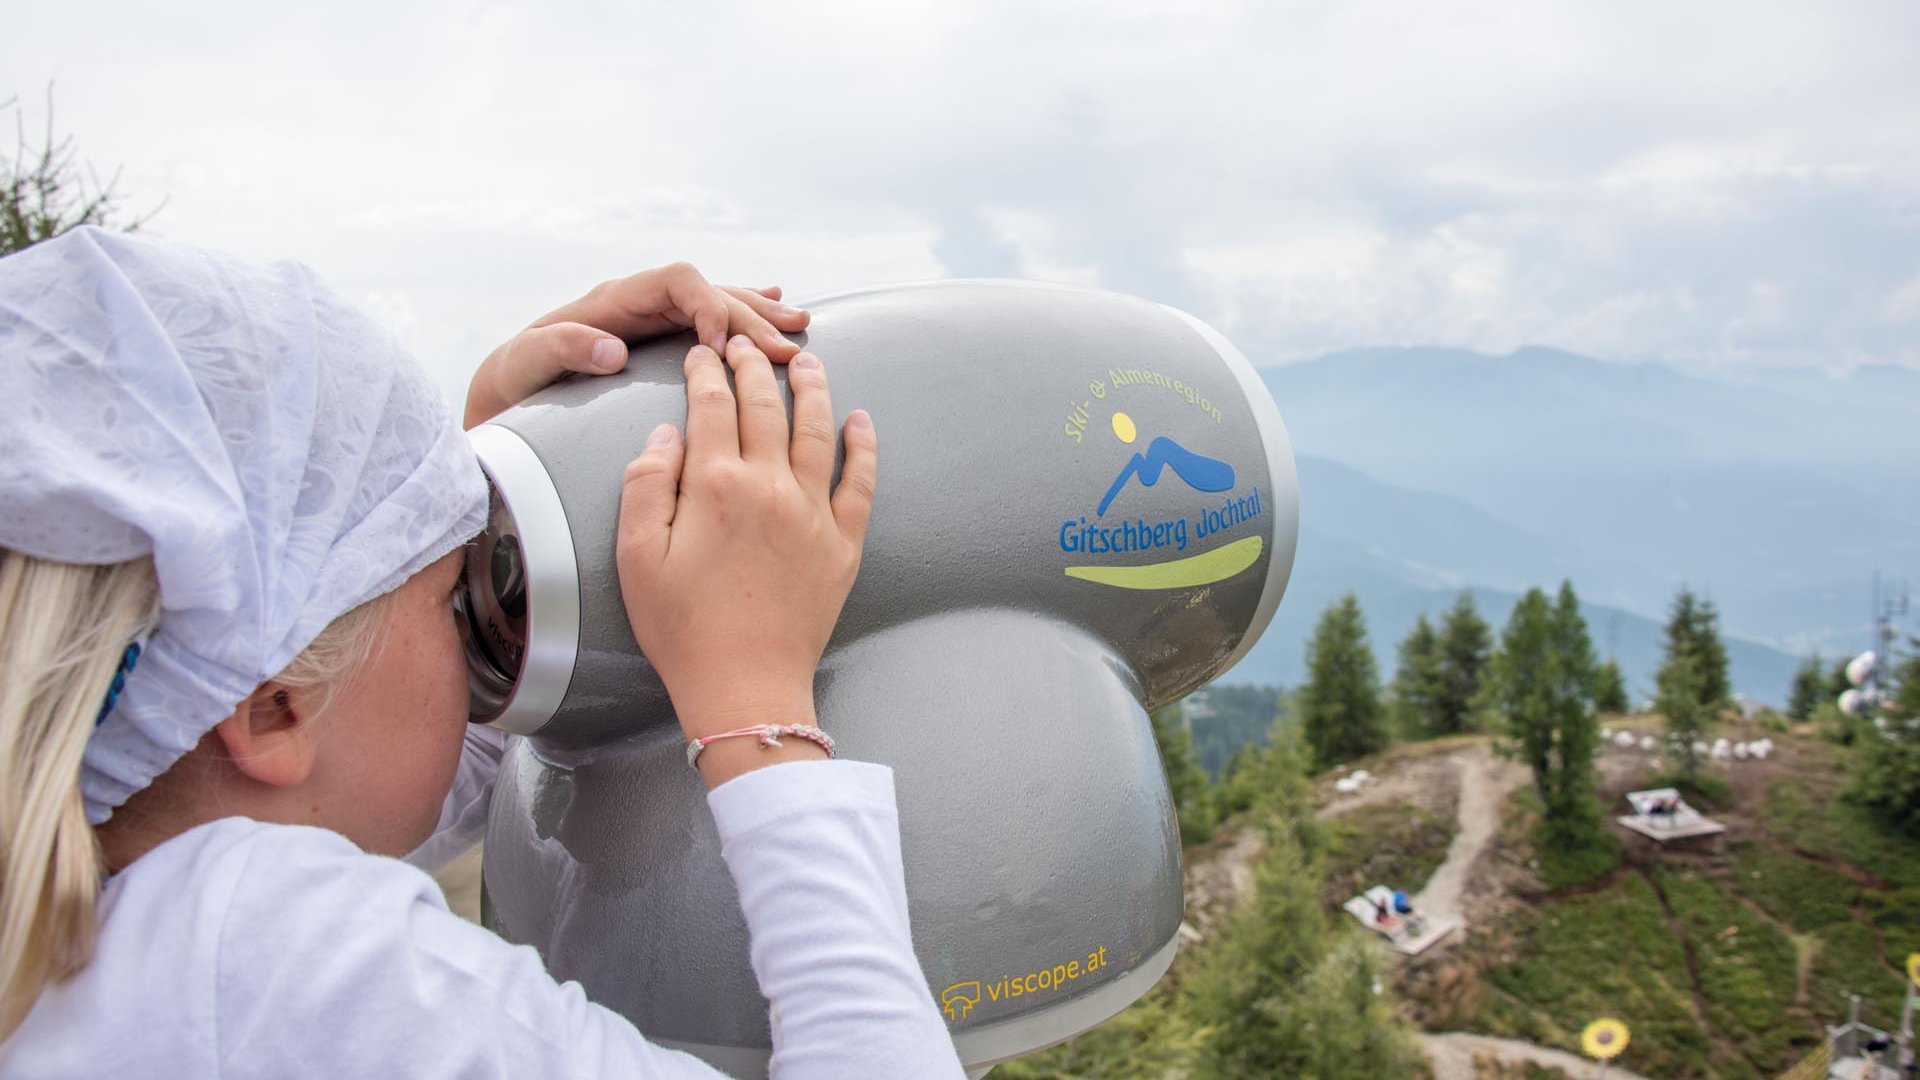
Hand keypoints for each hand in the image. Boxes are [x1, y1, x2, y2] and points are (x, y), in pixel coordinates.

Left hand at [464, 264, 808, 428]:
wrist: (506, 387)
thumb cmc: (514, 379)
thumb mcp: (526, 363)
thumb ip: (563, 348)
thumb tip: (613, 347)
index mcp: (615, 300)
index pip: (678, 280)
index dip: (708, 305)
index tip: (722, 348)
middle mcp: (639, 301)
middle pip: (708, 293)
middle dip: (750, 318)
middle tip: (787, 349)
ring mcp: (651, 316)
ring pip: (716, 302)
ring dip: (758, 314)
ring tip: (799, 325)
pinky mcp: (658, 335)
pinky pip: (709, 317)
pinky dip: (743, 313)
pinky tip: (773, 309)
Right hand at [615, 335, 877, 786]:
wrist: (744, 686)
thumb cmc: (682, 629)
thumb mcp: (638, 557)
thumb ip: (647, 485)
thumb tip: (667, 432)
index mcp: (715, 486)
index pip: (712, 405)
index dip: (706, 371)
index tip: (701, 350)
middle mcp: (770, 487)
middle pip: (766, 407)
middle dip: (754, 365)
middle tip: (746, 343)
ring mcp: (813, 513)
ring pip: (818, 430)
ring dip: (813, 388)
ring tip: (806, 360)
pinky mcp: (843, 543)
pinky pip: (862, 482)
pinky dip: (864, 447)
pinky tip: (862, 421)